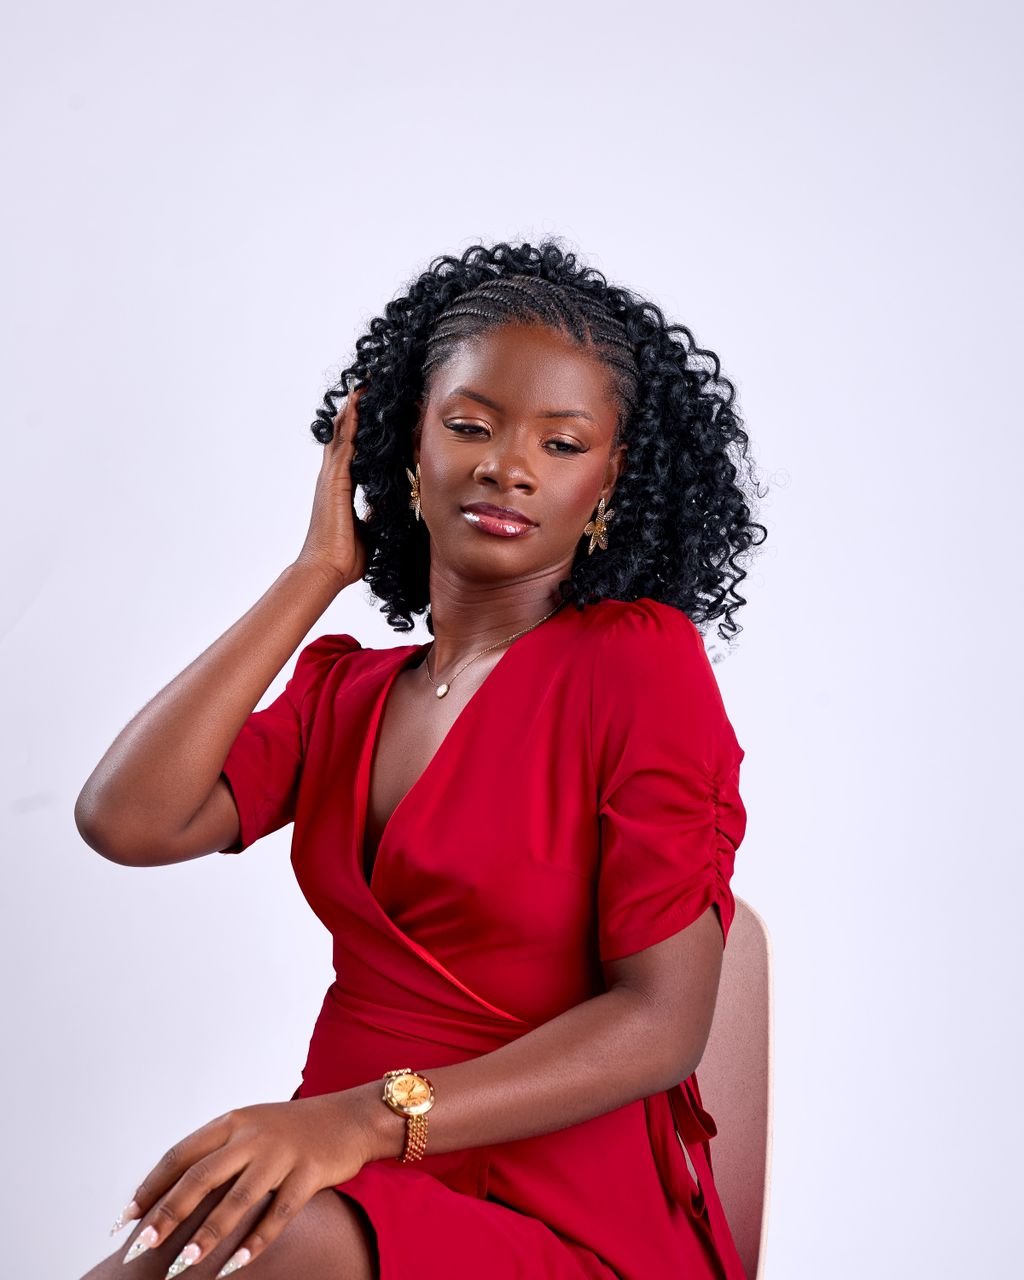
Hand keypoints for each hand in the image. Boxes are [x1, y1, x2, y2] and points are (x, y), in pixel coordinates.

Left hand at [115, 1094, 372, 1273]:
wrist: (349, 1116)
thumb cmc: (292, 1130)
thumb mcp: (251, 1129)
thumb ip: (217, 1154)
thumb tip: (170, 1194)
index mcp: (232, 1122)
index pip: (180, 1154)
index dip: (152, 1187)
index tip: (126, 1219)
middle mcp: (253, 1135)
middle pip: (201, 1177)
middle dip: (168, 1214)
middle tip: (140, 1246)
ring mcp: (282, 1152)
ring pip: (237, 1199)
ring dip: (208, 1235)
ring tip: (183, 1265)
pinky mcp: (310, 1171)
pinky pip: (279, 1212)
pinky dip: (257, 1240)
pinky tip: (238, 1264)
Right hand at [295, 383, 369, 588]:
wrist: (327, 569)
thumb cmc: (346, 557)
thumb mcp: (371, 529)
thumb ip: (377, 513)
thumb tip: (392, 506)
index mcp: (341, 489)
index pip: (353, 453)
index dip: (360, 432)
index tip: (372, 415)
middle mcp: (333, 479)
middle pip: (343, 437)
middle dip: (355, 414)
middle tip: (366, 389)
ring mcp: (332, 478)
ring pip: (342, 435)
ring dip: (353, 411)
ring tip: (362, 388)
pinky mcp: (335, 481)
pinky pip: (344, 444)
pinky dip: (350, 423)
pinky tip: (357, 405)